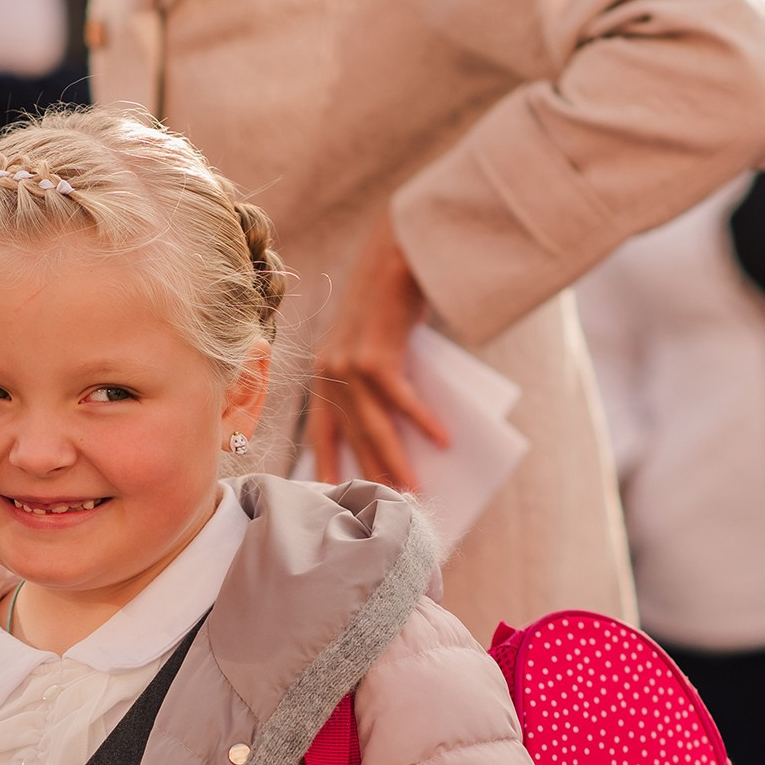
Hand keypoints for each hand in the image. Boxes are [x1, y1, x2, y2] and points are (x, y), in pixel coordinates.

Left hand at [306, 210, 446, 489]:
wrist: (395, 254)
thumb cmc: (392, 304)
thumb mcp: (376, 347)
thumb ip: (378, 386)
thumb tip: (402, 432)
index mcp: (324, 376)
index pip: (320, 434)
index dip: (325, 469)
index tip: (333, 500)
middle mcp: (329, 374)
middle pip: (353, 440)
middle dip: (372, 478)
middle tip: (390, 510)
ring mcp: (348, 365)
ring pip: (374, 429)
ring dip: (397, 463)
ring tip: (415, 491)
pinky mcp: (374, 356)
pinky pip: (401, 400)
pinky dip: (425, 421)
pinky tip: (444, 440)